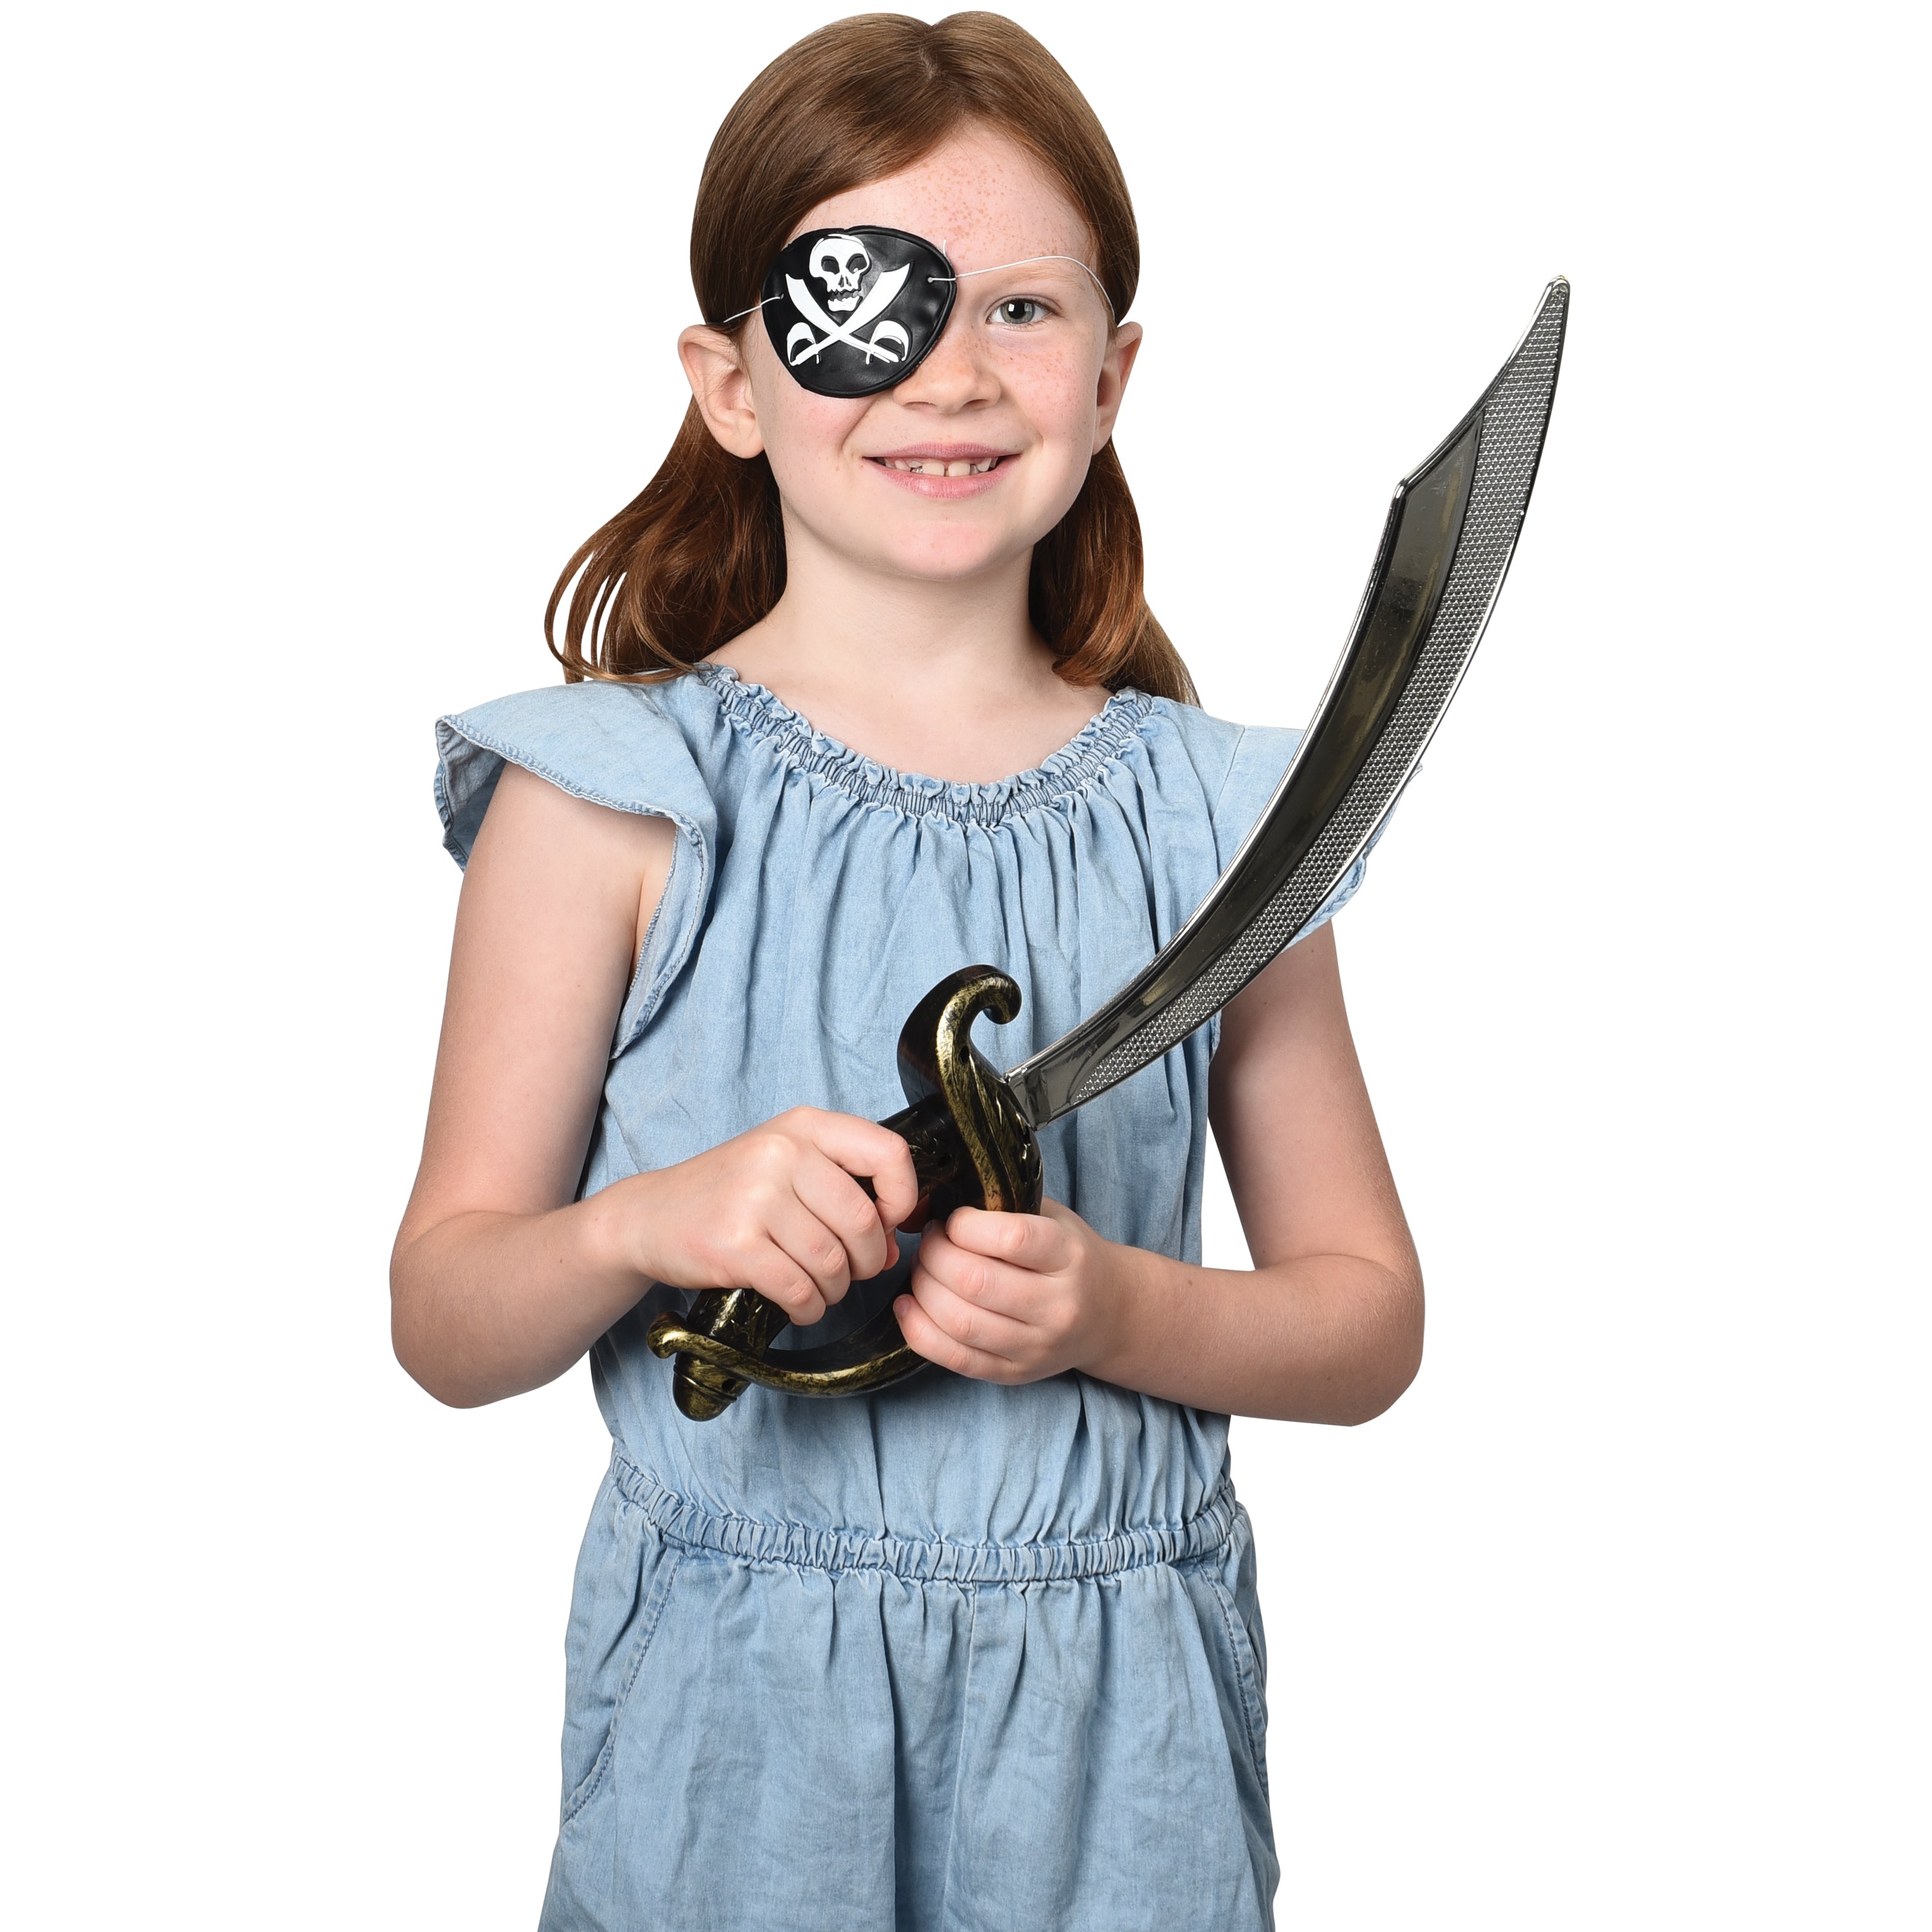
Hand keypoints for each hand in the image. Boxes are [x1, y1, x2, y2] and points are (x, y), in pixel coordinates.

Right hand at [615, 1108, 919, 1328]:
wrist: (648, 1217)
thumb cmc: (728, 1193)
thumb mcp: (786, 1167)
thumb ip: (844, 1193)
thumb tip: (893, 1243)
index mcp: (804, 1127)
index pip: (890, 1153)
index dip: (902, 1198)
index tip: (889, 1224)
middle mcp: (781, 1152)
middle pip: (863, 1221)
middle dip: (866, 1260)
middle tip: (849, 1271)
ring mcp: (755, 1197)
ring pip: (833, 1261)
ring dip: (834, 1289)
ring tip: (816, 1287)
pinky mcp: (735, 1244)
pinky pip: (799, 1289)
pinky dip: (808, 1307)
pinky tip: (798, 1303)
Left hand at [894, 1198, 1127, 1384]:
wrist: (1112, 1314)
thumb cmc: (1070, 1257)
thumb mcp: (1052, 1218)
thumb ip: (1003, 1206)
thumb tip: (927, 1203)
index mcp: (1070, 1256)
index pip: (1009, 1239)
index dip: (963, 1225)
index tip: (952, 1220)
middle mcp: (1059, 1306)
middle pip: (975, 1282)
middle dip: (934, 1255)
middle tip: (929, 1243)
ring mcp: (1037, 1346)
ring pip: (960, 1323)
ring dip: (923, 1290)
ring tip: (922, 1270)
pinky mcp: (1015, 1374)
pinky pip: (955, 1358)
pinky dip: (919, 1331)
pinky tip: (908, 1306)